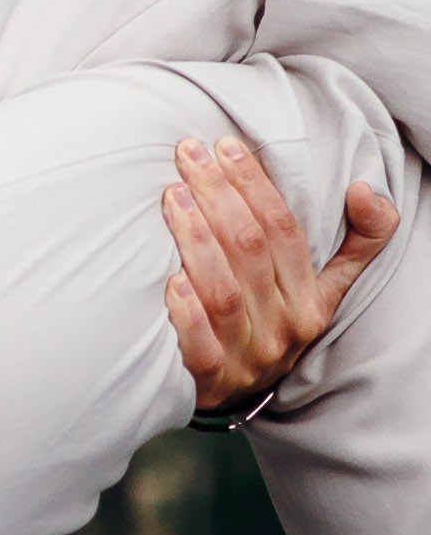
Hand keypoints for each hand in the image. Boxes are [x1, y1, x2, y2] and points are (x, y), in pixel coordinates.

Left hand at [163, 133, 398, 409]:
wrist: (233, 389)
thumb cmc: (273, 318)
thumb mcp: (323, 287)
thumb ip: (357, 240)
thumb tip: (365, 190)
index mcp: (310, 301)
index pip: (284, 231)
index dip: (255, 184)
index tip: (224, 145)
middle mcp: (282, 328)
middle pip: (249, 250)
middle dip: (218, 195)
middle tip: (187, 155)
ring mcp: (246, 356)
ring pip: (224, 292)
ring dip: (197, 240)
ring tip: (173, 196)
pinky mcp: (210, 380)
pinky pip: (202, 347)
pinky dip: (187, 314)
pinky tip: (169, 280)